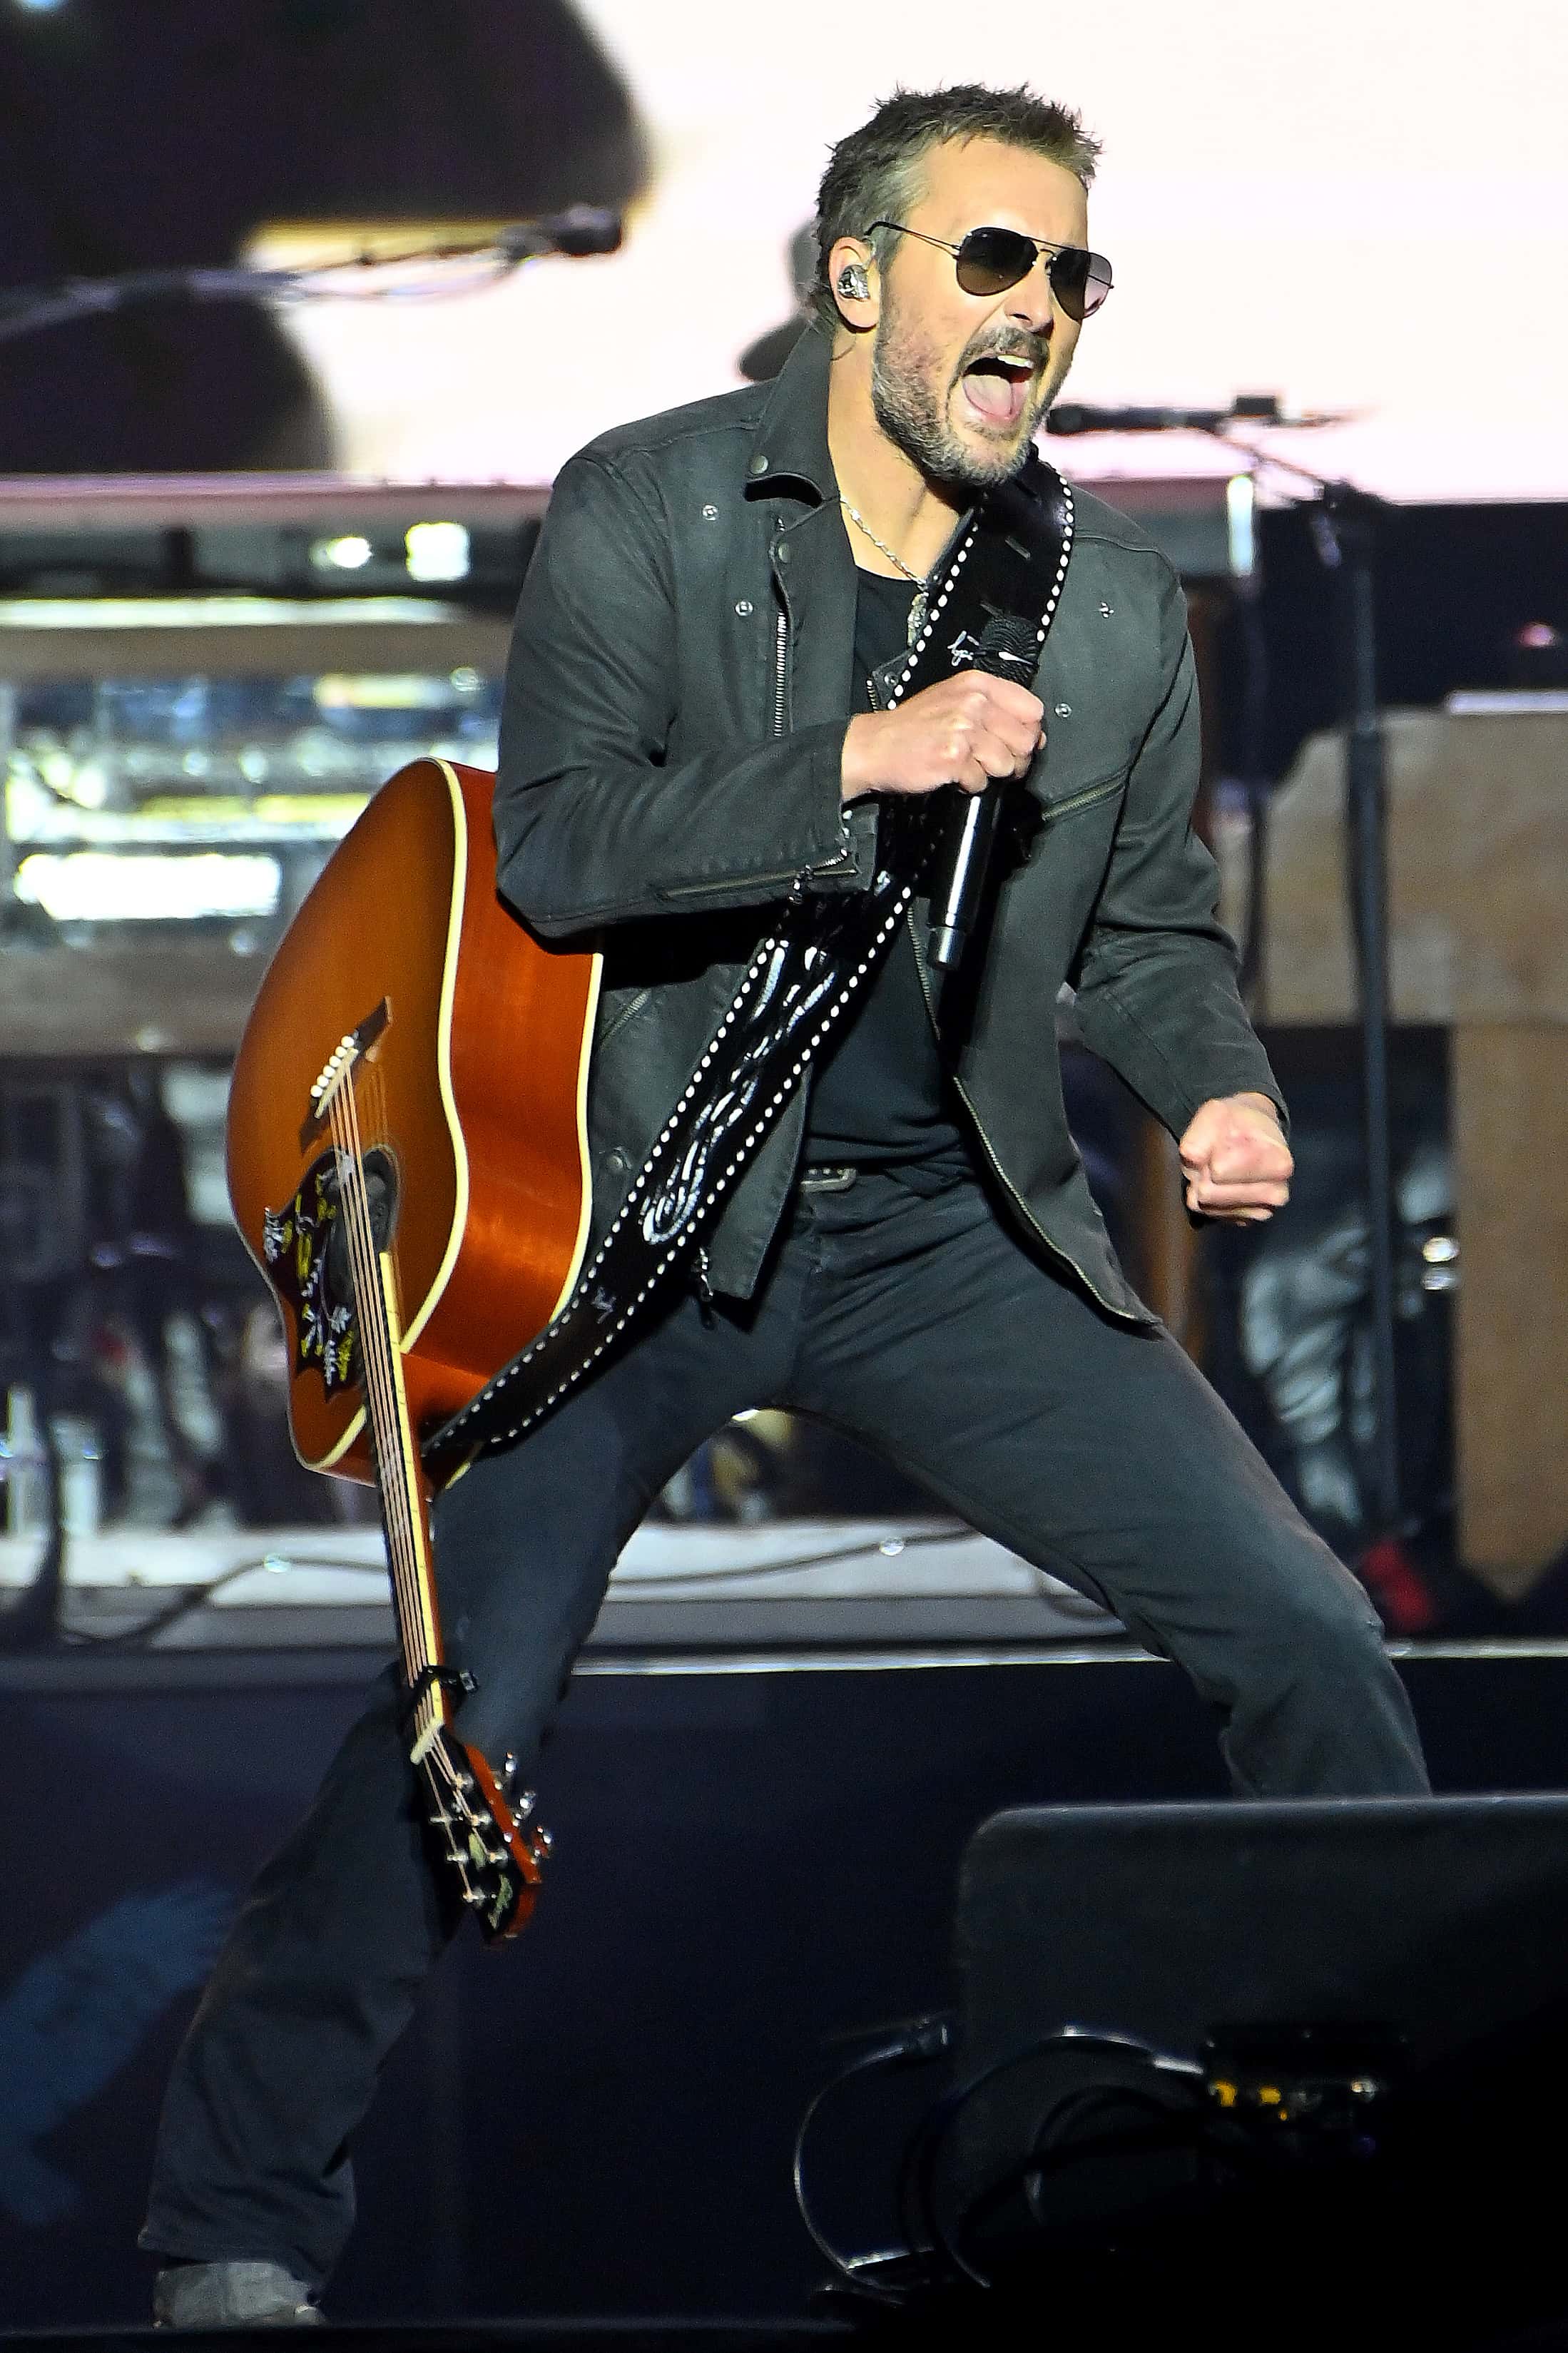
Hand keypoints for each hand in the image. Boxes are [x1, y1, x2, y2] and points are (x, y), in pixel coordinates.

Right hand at [841, 672, 1044, 802]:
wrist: (874, 746)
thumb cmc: (912, 727)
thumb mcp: (955, 700)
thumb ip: (995, 710)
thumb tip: (1034, 735)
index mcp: (977, 684)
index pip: (1032, 709)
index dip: (1030, 731)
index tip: (1018, 743)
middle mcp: (973, 703)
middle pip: (1025, 740)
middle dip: (1015, 759)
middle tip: (995, 764)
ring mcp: (964, 729)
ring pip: (1007, 764)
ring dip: (990, 773)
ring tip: (969, 767)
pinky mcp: (954, 757)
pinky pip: (982, 781)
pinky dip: (970, 785)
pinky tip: (953, 775)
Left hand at [1178, 1093, 1292, 1222]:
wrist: (1253, 1133)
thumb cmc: (1237, 1122)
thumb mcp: (1215, 1113)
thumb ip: (1200, 1133)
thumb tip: (1192, 1158)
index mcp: (1279, 1164)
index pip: (1219, 1170)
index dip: (1211, 1152)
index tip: (1225, 1141)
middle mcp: (1276, 1194)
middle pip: (1209, 1192)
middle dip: (1203, 1171)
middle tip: (1216, 1155)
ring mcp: (1261, 1212)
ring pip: (1205, 1205)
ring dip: (1202, 1183)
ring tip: (1217, 1166)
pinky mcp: (1245, 1221)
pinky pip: (1207, 1213)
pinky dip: (1206, 1196)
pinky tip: (1220, 1182)